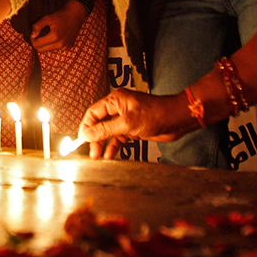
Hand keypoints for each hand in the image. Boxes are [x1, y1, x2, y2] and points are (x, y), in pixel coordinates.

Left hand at [31, 0, 87, 52]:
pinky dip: (52, 44)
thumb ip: (37, 26)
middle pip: (41, 50)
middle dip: (37, 43)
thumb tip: (32, 35)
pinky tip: (54, 36)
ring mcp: (65, 47)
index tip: (34, 33)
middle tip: (37, 35)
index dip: (32, 39)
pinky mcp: (68, 47)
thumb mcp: (47, 18)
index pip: (37, 45)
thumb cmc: (60, 15)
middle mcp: (60, 44)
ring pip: (48, 50)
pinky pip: (55, 49)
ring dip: (44, 44)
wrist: (75, 15)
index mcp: (54, 37)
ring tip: (46, 35)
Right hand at [78, 89, 193, 159]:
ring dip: (103, 143)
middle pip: (99, 123)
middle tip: (91, 152)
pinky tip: (110, 155)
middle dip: (94, 138)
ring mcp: (125, 118)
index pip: (93, 113)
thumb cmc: (155, 114)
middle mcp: (118, 108)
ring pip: (108, 132)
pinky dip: (114, 146)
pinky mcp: (132, 128)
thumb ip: (105, 129)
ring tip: (98, 156)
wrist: (175, 120)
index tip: (81, 140)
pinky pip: (118, 137)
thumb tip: (87, 134)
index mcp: (115, 100)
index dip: (86, 126)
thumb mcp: (126, 124)